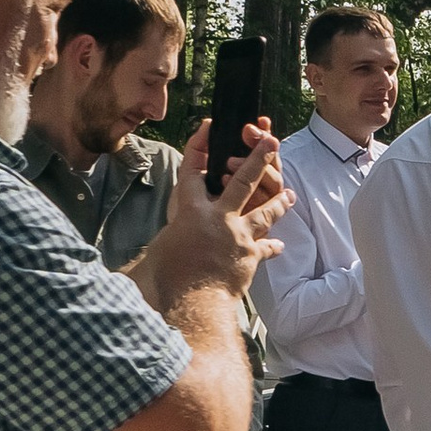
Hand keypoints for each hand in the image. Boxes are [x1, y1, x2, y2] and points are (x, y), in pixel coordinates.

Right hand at [148, 121, 288, 302]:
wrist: (193, 302)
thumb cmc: (167, 279)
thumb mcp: (155, 251)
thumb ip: (158, 240)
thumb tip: (141, 249)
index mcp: (190, 212)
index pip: (192, 173)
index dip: (198, 148)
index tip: (208, 128)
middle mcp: (219, 218)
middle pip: (242, 182)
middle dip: (258, 159)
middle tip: (272, 141)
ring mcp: (238, 236)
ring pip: (263, 212)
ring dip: (277, 202)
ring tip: (289, 194)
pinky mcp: (250, 256)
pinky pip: (265, 247)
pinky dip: (270, 246)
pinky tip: (279, 245)